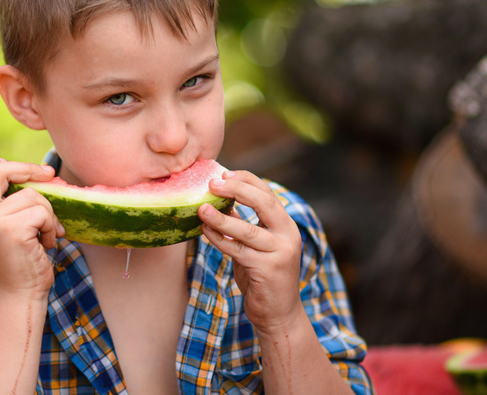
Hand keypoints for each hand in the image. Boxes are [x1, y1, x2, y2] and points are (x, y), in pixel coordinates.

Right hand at [0, 153, 64, 301]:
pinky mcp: (12, 231)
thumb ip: (10, 200)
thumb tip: (41, 171)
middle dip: (27, 168)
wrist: (21, 294)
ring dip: (48, 213)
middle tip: (48, 174)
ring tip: (46, 234)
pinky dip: (51, 226)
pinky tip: (47, 243)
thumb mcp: (8, 225)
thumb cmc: (22, 258)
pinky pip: (42, 212)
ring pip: (31, 194)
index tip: (16, 166)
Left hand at [198, 170, 302, 333]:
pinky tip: (204, 231)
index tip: (224, 174)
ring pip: (247, 229)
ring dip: (221, 217)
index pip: (268, 194)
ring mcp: (280, 253)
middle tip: (213, 183)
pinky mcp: (267, 270)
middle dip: (238, 190)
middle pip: (264, 204)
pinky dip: (218, 239)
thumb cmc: (262, 277)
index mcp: (286, 226)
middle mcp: (288, 236)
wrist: (278, 315)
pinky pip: (237, 250)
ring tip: (201, 208)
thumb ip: (244, 225)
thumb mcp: (255, 246)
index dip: (247, 181)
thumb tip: (221, 202)